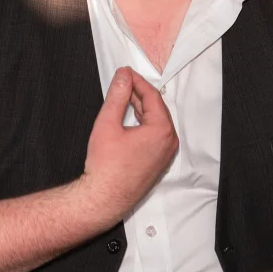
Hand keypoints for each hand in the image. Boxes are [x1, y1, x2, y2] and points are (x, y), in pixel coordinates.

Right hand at [81, 67, 178, 220]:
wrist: (103, 198)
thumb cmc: (105, 166)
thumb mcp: (108, 123)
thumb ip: (117, 96)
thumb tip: (123, 76)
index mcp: (162, 130)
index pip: (152, 96)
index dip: (137, 81)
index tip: (125, 73)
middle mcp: (169, 142)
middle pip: (156, 108)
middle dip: (139, 94)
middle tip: (122, 83)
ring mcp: (166, 154)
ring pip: (156, 122)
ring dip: (141, 109)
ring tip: (123, 99)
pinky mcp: (159, 162)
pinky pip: (155, 136)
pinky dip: (144, 124)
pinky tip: (130, 120)